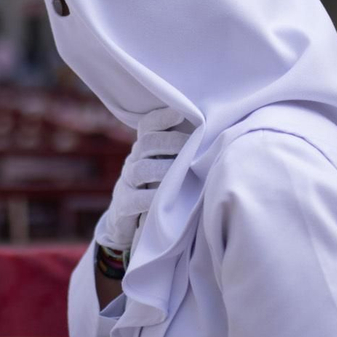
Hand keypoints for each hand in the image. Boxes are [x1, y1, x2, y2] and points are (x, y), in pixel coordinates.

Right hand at [95, 108, 191, 254]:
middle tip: (191, 145)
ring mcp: (126, 183)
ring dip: (164, 169)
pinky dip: (153, 198)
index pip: (148, 126)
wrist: (127, 223)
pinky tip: (166, 200)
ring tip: (180, 173)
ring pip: (141, 169)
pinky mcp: (123, 205)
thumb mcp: (165, 170)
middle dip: (170, 142)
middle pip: (146, 143)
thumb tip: (213, 138)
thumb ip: (180, 155)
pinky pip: (137, 199)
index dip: (161, 118)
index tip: (180, 113)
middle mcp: (133, 161)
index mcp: (144, 149)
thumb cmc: (156, 190)